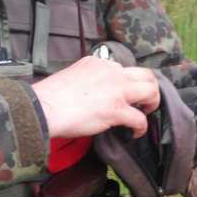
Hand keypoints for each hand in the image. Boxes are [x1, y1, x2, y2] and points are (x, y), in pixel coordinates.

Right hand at [33, 56, 159, 138]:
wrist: (44, 107)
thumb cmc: (51, 97)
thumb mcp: (74, 75)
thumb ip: (89, 80)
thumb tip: (95, 95)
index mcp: (99, 62)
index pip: (123, 69)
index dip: (128, 83)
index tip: (125, 94)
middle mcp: (111, 71)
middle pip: (146, 74)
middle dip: (151, 88)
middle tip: (145, 102)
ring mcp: (116, 90)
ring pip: (151, 90)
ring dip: (153, 103)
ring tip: (146, 114)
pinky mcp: (116, 110)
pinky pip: (140, 118)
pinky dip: (141, 128)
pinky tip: (134, 133)